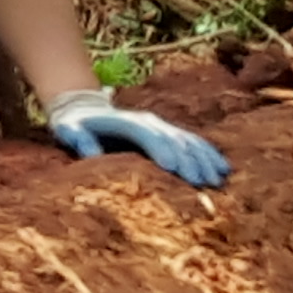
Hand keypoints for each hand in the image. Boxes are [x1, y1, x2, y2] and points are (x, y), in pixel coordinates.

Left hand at [44, 91, 230, 189]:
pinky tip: (223, 169)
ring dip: (204, 159)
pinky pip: (194, 143)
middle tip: (202, 182)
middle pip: (174, 140)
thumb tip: (89, 153)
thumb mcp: (69, 130)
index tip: (174, 169)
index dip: (161, 150)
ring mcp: (161, 126)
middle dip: (188, 160)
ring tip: (217, 180)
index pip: (148, 135)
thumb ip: (77, 139)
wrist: (87, 111)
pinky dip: (208, 154)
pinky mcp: (169, 134)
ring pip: (188, 141)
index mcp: (127, 122)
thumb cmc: (75, 126)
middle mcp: (149, 122)